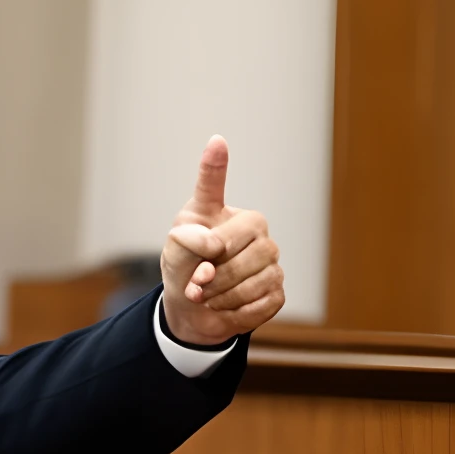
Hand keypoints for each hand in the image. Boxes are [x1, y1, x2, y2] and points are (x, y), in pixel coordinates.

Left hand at [160, 135, 284, 345]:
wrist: (192, 308)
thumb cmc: (186, 268)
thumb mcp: (177, 250)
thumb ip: (188, 240)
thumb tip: (209, 243)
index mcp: (234, 215)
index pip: (220, 192)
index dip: (215, 167)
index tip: (215, 141)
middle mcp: (259, 234)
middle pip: (247, 253)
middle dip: (214, 275)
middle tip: (195, 285)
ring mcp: (272, 262)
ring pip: (256, 281)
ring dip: (222, 297)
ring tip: (205, 296)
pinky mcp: (277, 292)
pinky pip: (262, 303)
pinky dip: (235, 312)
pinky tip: (225, 307)